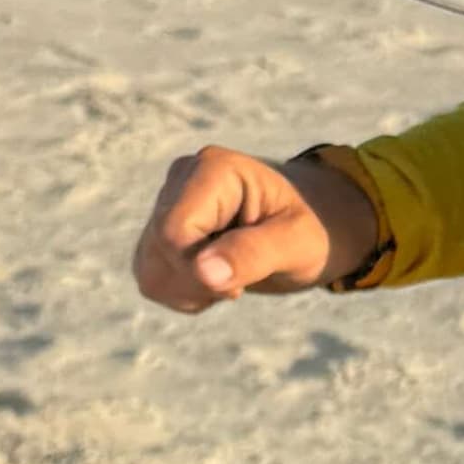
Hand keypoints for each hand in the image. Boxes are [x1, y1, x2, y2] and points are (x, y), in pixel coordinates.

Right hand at [134, 143, 379, 312]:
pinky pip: (152, 278)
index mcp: (212, 171)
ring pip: (148, 271)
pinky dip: (184, 292)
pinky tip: (217, 277)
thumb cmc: (313, 228)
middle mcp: (181, 180)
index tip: (239, 284)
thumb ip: (252, 254)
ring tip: (233, 276)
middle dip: (198, 283)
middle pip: (157, 253)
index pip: (172, 234)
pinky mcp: (162, 232)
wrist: (315, 226)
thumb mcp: (295, 243)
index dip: (198, 271)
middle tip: (242, 280)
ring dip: (190, 291)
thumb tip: (202, 271)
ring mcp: (167, 205)